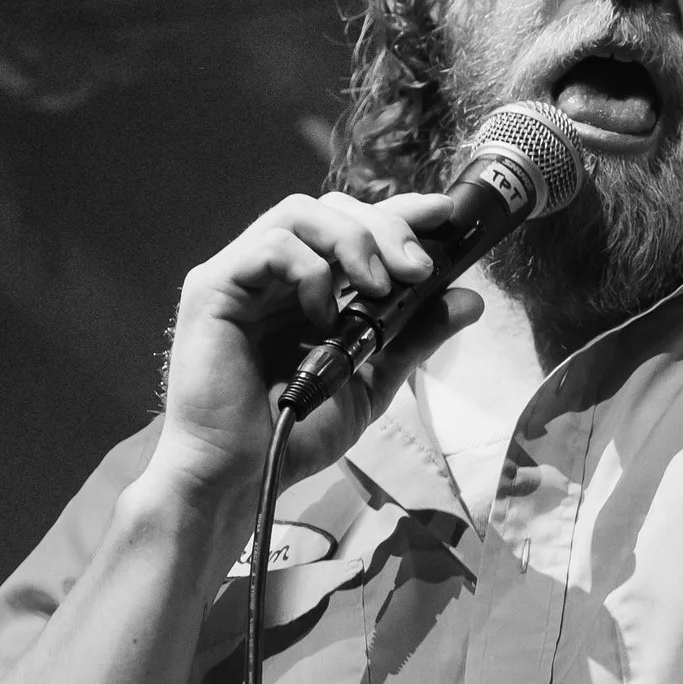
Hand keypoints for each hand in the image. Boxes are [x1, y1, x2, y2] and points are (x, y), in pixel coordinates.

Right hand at [143, 187, 478, 527]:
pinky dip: (311, 272)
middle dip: (383, 227)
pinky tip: (323, 316)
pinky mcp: (213, 288)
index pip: (351, 226)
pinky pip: (271, 247)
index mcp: (305, 288)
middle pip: (329, 208)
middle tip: (418, 269)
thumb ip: (413, 336)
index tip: (442, 214)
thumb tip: (469, 300)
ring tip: (380, 287)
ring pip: (299, 212)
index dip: (397, 212)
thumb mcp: (371, 380)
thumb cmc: (295, 431)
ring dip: (352, 241)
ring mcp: (240, 276)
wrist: (243, 476)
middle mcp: (271, 274)